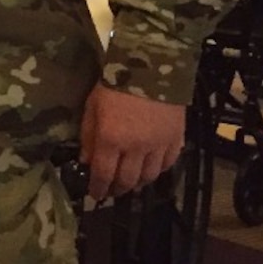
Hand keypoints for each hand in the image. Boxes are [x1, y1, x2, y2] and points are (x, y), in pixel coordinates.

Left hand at [79, 84, 184, 199]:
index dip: (98, 188)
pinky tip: (151, 169)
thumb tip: (86, 161)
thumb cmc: (114, 84)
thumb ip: (88, 136)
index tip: (95, 195)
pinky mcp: (176, 139)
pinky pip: (169, 163)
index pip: (104, 174)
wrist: (151, 67)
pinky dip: (158, 170)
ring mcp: (159, 145)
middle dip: (117, 189)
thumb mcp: (92, 107)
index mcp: (112, 139)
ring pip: (150, 176)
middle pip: (128, 180)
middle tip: (111, 191)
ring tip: (130, 183)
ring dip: (138, 183)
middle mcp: (136, 148)